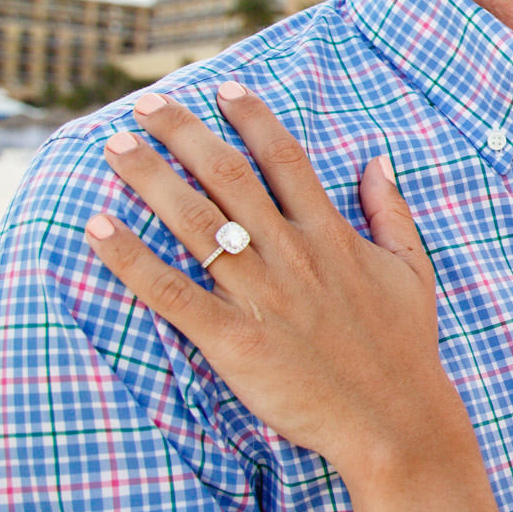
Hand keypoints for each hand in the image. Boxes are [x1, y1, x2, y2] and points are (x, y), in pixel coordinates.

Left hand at [85, 81, 469, 484]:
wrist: (396, 422)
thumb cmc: (406, 348)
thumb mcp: (413, 270)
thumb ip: (391, 212)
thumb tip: (377, 161)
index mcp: (333, 236)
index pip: (285, 159)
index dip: (252, 118)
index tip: (224, 89)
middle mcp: (292, 255)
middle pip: (229, 177)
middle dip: (184, 134)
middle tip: (145, 104)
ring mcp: (261, 296)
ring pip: (195, 222)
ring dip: (150, 179)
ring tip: (115, 147)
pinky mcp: (233, 340)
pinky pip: (172, 292)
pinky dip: (131, 259)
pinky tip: (98, 229)